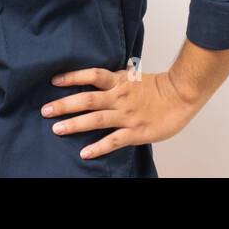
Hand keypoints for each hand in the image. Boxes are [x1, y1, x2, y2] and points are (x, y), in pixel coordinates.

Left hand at [40, 65, 201, 159]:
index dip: (73, 77)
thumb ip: (118, 79)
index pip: (92, 75)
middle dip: (65, 104)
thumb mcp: (136, 77)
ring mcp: (127, 115)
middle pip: (87, 99)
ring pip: (96, 119)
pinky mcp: (135, 132)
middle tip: (45, 110)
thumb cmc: (160, 87)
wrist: (182, 95)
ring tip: (56, 129)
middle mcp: (119, 97)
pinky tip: (84, 153)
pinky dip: (98, 147)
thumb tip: (103, 76)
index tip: (54, 80)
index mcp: (120, 81)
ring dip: (75, 124)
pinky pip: (113, 141)